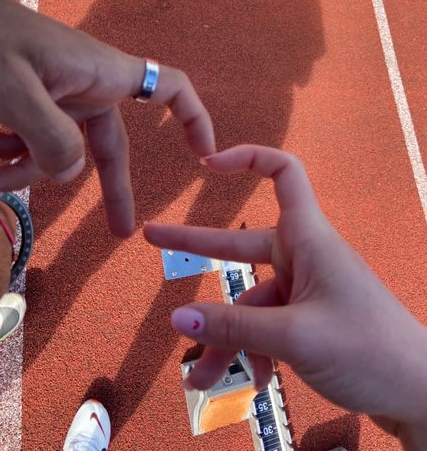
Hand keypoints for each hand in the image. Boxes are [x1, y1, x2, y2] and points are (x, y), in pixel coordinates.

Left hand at [0, 0, 214, 235]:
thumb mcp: (13, 92)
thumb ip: (52, 140)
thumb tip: (73, 174)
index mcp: (100, 74)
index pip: (167, 87)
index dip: (193, 118)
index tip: (204, 155)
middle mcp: (86, 85)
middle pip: (110, 144)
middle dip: (110, 187)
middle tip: (117, 233)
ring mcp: (57, 93)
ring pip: (59, 149)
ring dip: (23, 169)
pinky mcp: (29, 98)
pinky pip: (31, 138)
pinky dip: (7, 152)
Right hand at [144, 145, 426, 443]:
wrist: (418, 394)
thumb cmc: (368, 350)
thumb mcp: (293, 336)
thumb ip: (233, 326)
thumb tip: (176, 319)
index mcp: (309, 239)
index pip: (284, 173)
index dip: (247, 158)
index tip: (209, 164)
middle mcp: (305, 257)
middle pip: (242, 246)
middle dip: (196, 248)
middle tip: (150, 239)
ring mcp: (307, 289)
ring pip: (251, 303)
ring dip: (226, 339)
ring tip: (200, 381)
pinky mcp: (310, 318)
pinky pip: (269, 327)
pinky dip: (255, 352)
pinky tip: (254, 382)